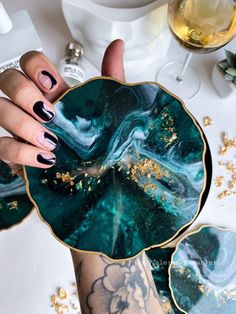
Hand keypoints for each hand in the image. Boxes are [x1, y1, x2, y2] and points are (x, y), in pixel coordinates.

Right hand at [0, 39, 123, 168]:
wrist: (102, 174)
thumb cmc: (103, 141)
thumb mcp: (111, 108)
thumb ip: (111, 76)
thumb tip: (117, 45)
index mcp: (53, 93)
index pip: (29, 63)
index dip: (34, 66)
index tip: (52, 83)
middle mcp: (32, 107)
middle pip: (6, 80)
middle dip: (23, 92)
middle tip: (49, 113)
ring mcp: (21, 129)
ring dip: (22, 124)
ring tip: (51, 141)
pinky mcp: (17, 154)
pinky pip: (2, 147)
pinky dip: (21, 152)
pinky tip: (45, 159)